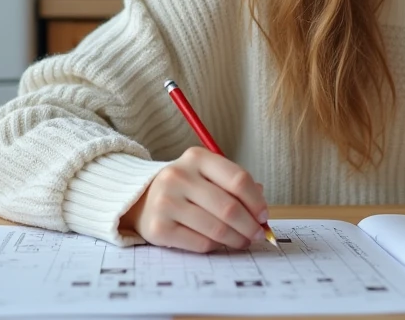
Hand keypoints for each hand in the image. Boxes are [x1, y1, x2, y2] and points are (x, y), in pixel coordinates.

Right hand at [120, 147, 269, 252]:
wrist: (140, 199)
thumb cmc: (184, 187)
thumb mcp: (207, 175)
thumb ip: (234, 185)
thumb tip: (261, 209)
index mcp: (196, 157)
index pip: (238, 179)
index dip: (256, 201)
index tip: (264, 215)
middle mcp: (178, 176)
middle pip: (229, 207)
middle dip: (250, 225)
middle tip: (258, 234)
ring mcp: (166, 202)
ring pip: (217, 228)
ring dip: (237, 239)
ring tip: (243, 241)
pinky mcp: (158, 228)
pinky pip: (200, 243)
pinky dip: (216, 246)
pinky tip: (220, 243)